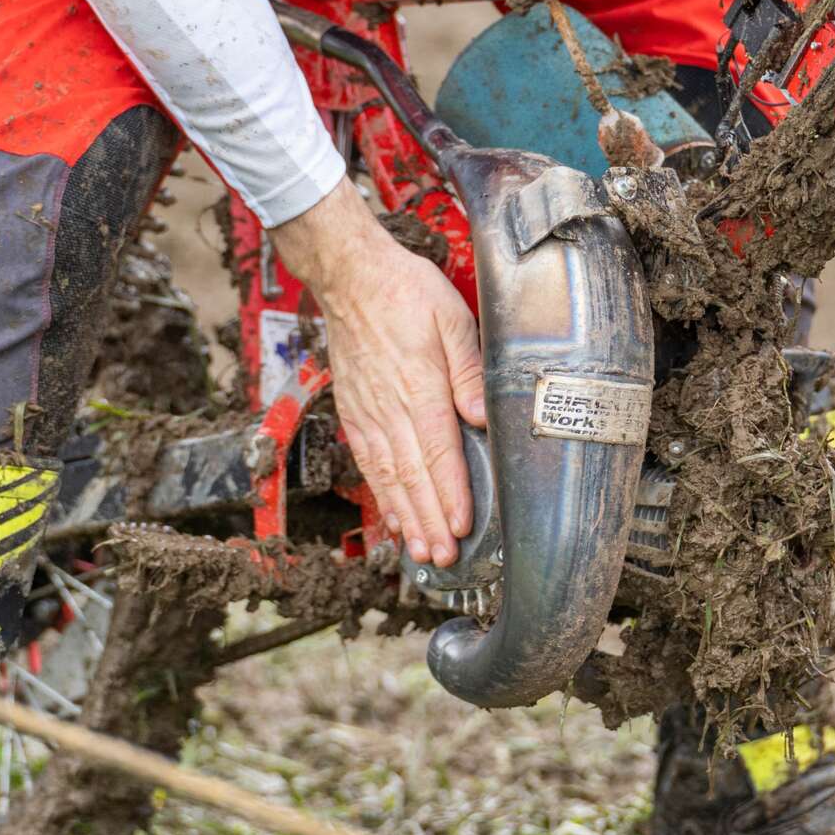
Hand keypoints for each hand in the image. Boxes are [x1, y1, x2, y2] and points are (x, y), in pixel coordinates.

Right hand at [270, 182, 485, 566]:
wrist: (351, 275)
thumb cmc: (406, 291)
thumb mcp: (453, 319)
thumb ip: (469, 371)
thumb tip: (484, 417)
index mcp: (419, 387)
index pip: (438, 453)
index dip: (451, 495)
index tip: (462, 527)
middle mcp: (390, 408)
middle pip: (412, 477)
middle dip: (430, 522)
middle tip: (445, 558)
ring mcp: (368, 413)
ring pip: (388, 477)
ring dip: (407, 518)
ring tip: (423, 552)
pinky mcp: (354, 412)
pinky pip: (368, 463)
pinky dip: (382, 496)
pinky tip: (394, 518)